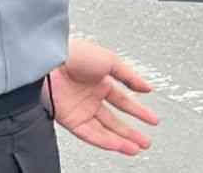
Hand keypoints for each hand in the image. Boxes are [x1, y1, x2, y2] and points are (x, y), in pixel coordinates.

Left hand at [49, 40, 158, 156]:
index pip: (124, 101)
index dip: (139, 111)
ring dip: (121, 140)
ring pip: (104, 130)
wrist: (50, 60)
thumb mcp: (110, 60)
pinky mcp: (71, 119)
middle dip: (131, 131)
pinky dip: (105, 141)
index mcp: (100, 81)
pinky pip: (90, 134)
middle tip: (146, 141)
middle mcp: (91, 97)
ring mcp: (81, 109)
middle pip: (115, 120)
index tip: (152, 120)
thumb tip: (147, 87)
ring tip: (136, 148)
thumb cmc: (76, 53)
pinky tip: (118, 146)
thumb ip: (130, 77)